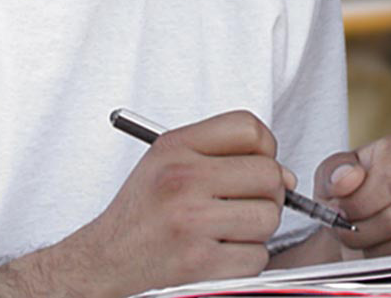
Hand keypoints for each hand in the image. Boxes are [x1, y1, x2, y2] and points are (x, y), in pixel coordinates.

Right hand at [68, 110, 293, 295]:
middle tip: (245, 203)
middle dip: (268, 193)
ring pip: (268, 218)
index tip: (257, 164)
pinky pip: (256, 257)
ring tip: (227, 229)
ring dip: (257, 230)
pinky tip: (219, 253)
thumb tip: (287, 176)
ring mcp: (191, 222)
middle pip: (268, 174)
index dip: (266, 147)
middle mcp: (182, 180)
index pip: (249, 127)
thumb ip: (225, 154)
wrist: (103, 260)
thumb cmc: (142, 212)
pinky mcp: (198, 263)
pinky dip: (245, 259)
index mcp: (175, 148)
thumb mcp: (168, 160)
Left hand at [313, 134, 390, 255]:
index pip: (390, 181)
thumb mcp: (332, 176)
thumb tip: (348, 177)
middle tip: (348, 233)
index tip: (341, 212)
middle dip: (361, 233)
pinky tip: (388, 254)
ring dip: (377, 252)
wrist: (366, 222)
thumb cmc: (353, 195)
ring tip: (367, 243)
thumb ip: (334, 172)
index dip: (358, 204)